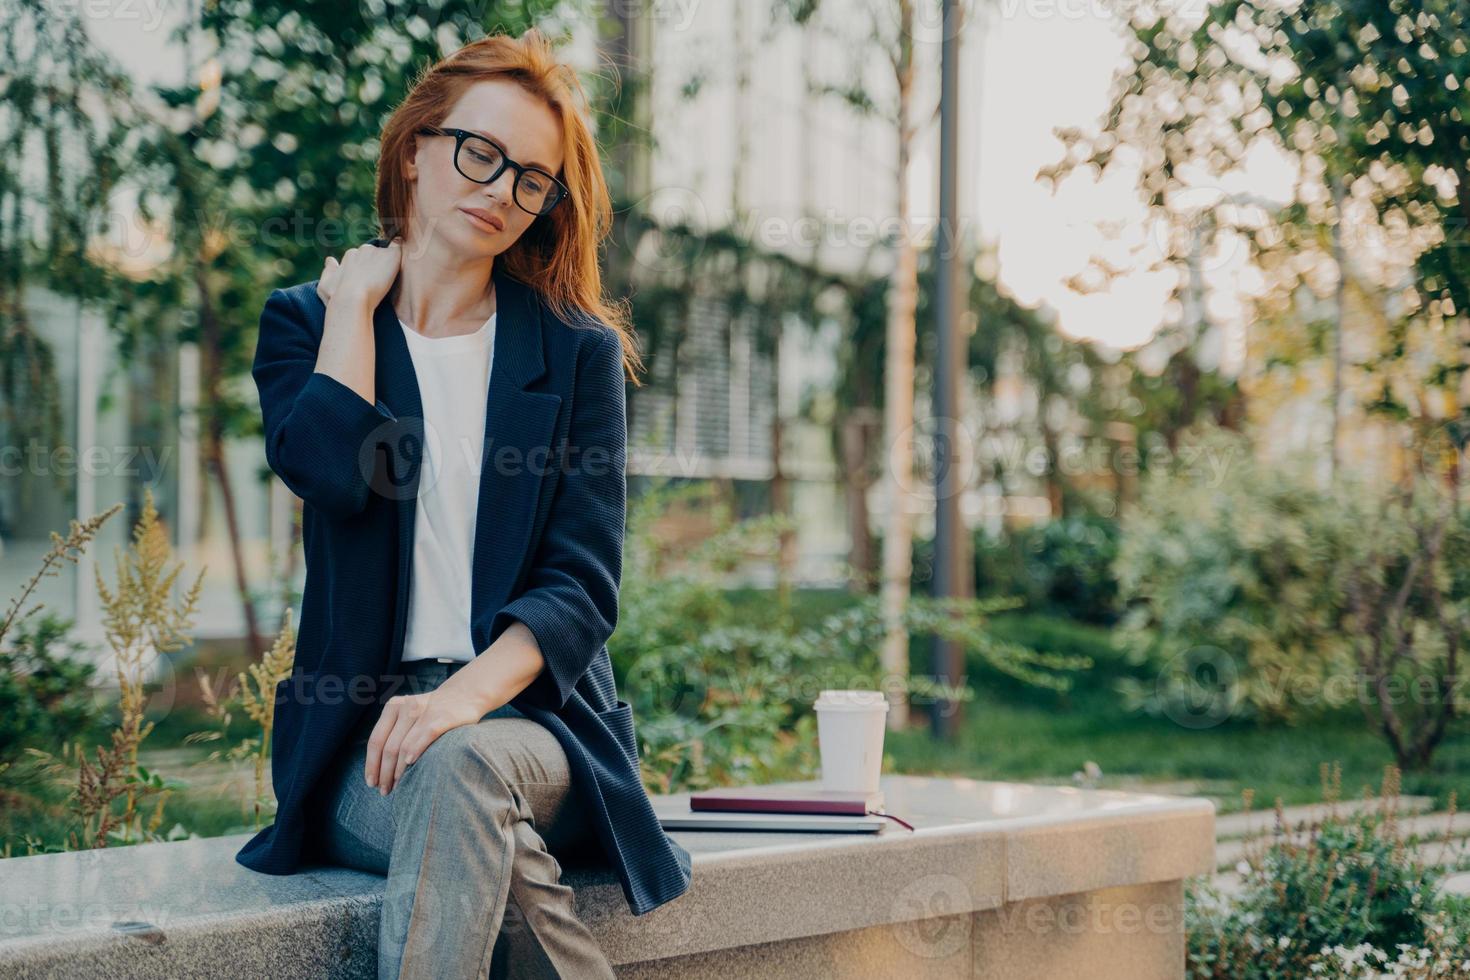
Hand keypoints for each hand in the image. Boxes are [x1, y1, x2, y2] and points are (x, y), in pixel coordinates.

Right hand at [317, 238, 402, 310]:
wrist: (352, 299)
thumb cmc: (337, 297)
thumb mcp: (325, 284)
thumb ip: (328, 270)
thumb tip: (330, 260)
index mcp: (350, 256)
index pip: (361, 257)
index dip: (367, 268)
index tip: (370, 280)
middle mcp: (363, 250)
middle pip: (374, 253)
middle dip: (377, 264)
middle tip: (381, 280)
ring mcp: (377, 252)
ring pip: (386, 253)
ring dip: (389, 262)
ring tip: (391, 277)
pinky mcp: (391, 256)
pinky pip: (398, 247)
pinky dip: (400, 252)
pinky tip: (404, 261)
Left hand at [364, 681, 494, 794]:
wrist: (464, 694)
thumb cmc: (432, 712)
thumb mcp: (407, 715)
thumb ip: (393, 734)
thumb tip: (377, 768)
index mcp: (392, 707)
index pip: (375, 740)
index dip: (371, 764)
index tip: (371, 783)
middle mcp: (406, 707)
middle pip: (388, 747)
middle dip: (384, 772)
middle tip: (384, 791)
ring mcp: (424, 711)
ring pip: (404, 746)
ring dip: (397, 771)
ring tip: (396, 786)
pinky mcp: (443, 717)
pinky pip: (425, 736)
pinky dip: (416, 751)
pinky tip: (409, 764)